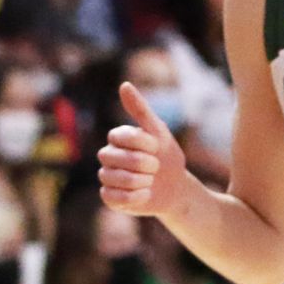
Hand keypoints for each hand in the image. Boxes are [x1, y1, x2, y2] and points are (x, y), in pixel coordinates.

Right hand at [99, 83, 189, 219]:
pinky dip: (135, 197)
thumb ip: (140, 110)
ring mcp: (107, 177)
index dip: (143, 143)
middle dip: (143, 163)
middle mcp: (107, 156)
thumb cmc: (166, 156)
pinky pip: (115, 198)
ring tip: (151, 180)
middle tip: (155, 166)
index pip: (119, 136)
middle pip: (113, 157)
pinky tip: (145, 194)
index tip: (157, 147)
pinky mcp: (109, 197)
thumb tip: (124, 85)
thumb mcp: (158, 131)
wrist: (176, 186)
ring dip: (141, 181)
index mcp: (117, 138)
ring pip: (114, 178)